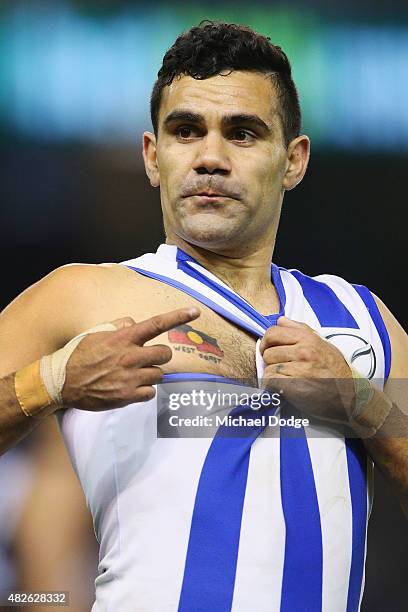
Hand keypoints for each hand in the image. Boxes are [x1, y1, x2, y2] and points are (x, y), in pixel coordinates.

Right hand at [62, 307, 199, 409]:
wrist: (62, 382)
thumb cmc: (78, 355)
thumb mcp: (97, 332)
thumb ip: (119, 325)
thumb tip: (133, 322)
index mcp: (123, 338)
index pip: (156, 324)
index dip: (178, 317)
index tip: (195, 311)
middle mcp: (130, 356)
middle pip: (165, 354)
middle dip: (160, 356)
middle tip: (148, 358)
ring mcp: (130, 377)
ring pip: (159, 374)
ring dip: (151, 374)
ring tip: (133, 374)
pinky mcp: (127, 396)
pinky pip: (151, 392)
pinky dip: (145, 390)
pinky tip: (130, 387)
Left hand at [259, 316, 354, 423]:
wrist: (349, 395)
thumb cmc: (335, 369)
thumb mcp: (322, 342)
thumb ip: (300, 329)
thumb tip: (280, 320)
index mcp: (307, 338)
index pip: (272, 333)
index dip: (266, 342)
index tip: (268, 349)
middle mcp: (304, 351)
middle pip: (268, 353)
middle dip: (271, 362)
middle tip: (281, 368)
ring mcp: (300, 369)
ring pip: (268, 369)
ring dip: (273, 376)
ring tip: (287, 378)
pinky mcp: (296, 387)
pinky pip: (272, 383)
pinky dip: (274, 387)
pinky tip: (284, 388)